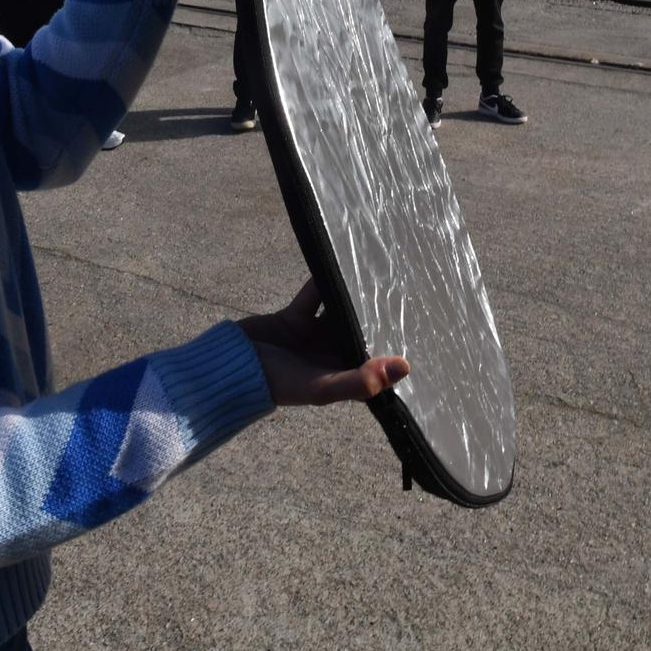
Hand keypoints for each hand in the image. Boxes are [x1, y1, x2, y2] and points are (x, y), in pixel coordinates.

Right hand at [240, 280, 409, 406]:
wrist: (230, 365)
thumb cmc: (278, 382)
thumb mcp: (321, 387)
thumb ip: (360, 380)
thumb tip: (404, 368)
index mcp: (341, 376)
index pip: (375, 363)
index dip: (394, 349)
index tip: (420, 328)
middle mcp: (330, 356)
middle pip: (360, 333)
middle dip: (377, 317)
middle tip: (405, 290)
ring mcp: (312, 336)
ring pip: (340, 312)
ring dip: (353, 298)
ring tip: (376, 274)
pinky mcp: (295, 317)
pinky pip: (315, 296)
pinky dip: (324, 282)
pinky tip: (338, 264)